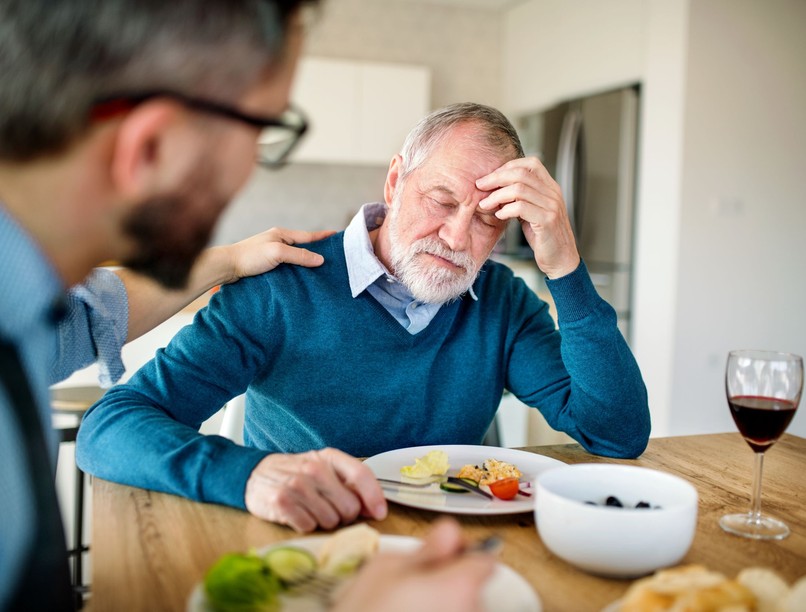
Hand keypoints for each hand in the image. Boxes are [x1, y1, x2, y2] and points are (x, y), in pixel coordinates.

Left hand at [223, 227, 335, 282]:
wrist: (227, 267)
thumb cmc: (250, 256)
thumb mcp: (277, 253)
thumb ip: (299, 255)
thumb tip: (320, 259)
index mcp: (282, 234)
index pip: (308, 236)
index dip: (323, 236)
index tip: (337, 235)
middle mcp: (278, 242)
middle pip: (303, 246)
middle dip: (318, 250)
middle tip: (334, 255)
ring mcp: (273, 253)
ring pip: (295, 257)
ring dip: (307, 261)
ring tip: (322, 268)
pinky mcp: (268, 265)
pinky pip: (288, 266)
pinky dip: (297, 270)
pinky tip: (302, 276)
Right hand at [244, 448, 386, 531]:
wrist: (255, 474)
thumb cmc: (297, 473)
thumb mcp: (324, 469)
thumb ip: (350, 485)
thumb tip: (375, 509)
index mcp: (329, 457)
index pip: (361, 474)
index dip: (375, 497)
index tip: (380, 513)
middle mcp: (314, 468)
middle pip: (349, 507)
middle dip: (344, 515)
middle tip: (330, 509)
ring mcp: (297, 485)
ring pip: (330, 521)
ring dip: (323, 521)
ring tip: (311, 509)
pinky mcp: (281, 502)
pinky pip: (309, 526)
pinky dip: (306, 525)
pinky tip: (298, 513)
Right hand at [331, 518, 495, 611]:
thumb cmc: (366, 610)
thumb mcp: (386, 568)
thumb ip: (426, 548)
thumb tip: (450, 532)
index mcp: (460, 585)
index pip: (485, 559)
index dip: (464, 555)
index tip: (448, 556)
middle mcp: (472, 610)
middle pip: (473, 587)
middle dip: (449, 582)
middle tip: (413, 586)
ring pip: (462, 607)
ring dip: (442, 604)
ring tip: (406, 607)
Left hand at [477, 157, 579, 278]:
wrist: (561, 260)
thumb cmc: (544, 237)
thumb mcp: (532, 213)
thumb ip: (520, 199)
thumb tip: (496, 189)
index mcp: (551, 188)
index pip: (530, 164)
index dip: (508, 166)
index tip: (490, 177)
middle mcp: (553, 193)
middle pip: (521, 174)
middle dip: (496, 178)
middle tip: (480, 186)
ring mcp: (552, 206)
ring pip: (519, 189)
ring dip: (496, 196)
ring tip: (485, 204)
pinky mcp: (547, 221)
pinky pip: (521, 208)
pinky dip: (506, 210)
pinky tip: (499, 216)